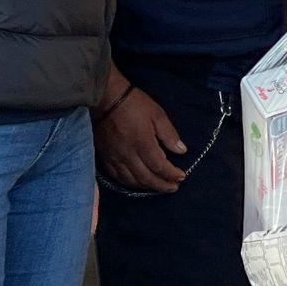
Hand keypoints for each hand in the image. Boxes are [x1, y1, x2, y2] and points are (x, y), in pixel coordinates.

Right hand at [92, 71, 186, 193]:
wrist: (104, 97)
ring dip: (146, 186)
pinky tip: (136, 182)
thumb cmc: (134, 103)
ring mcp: (115, 157)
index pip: (159, 166)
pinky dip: (128, 182)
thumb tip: (181, 151)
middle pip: (146, 178)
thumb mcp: (157, 114)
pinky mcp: (105, 156)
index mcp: (143, 144)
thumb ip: (169, 134)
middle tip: (173, 187)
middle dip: (162, 185)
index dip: (171, 174)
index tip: (182, 177)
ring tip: (157, 186)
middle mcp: (128, 155)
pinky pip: (117, 176)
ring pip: (131, 180)